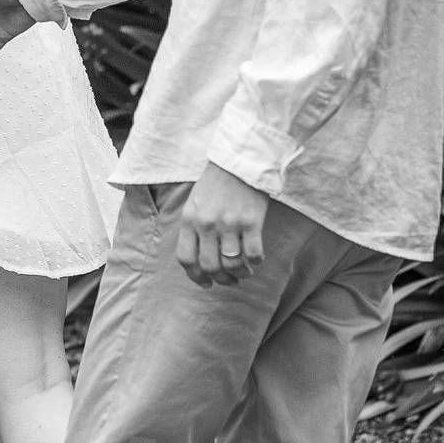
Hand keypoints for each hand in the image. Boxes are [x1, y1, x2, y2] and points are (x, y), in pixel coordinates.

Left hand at [176, 160, 270, 284]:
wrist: (240, 159)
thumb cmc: (217, 182)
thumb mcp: (195, 203)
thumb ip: (193, 228)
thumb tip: (199, 259)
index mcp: (190, 219)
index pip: (186, 258)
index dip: (196, 277)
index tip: (206, 283)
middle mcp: (207, 224)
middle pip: (210, 266)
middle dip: (221, 279)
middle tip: (230, 280)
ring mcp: (229, 223)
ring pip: (232, 264)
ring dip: (240, 274)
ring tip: (245, 272)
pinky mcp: (252, 221)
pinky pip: (253, 254)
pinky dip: (255, 262)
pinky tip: (257, 259)